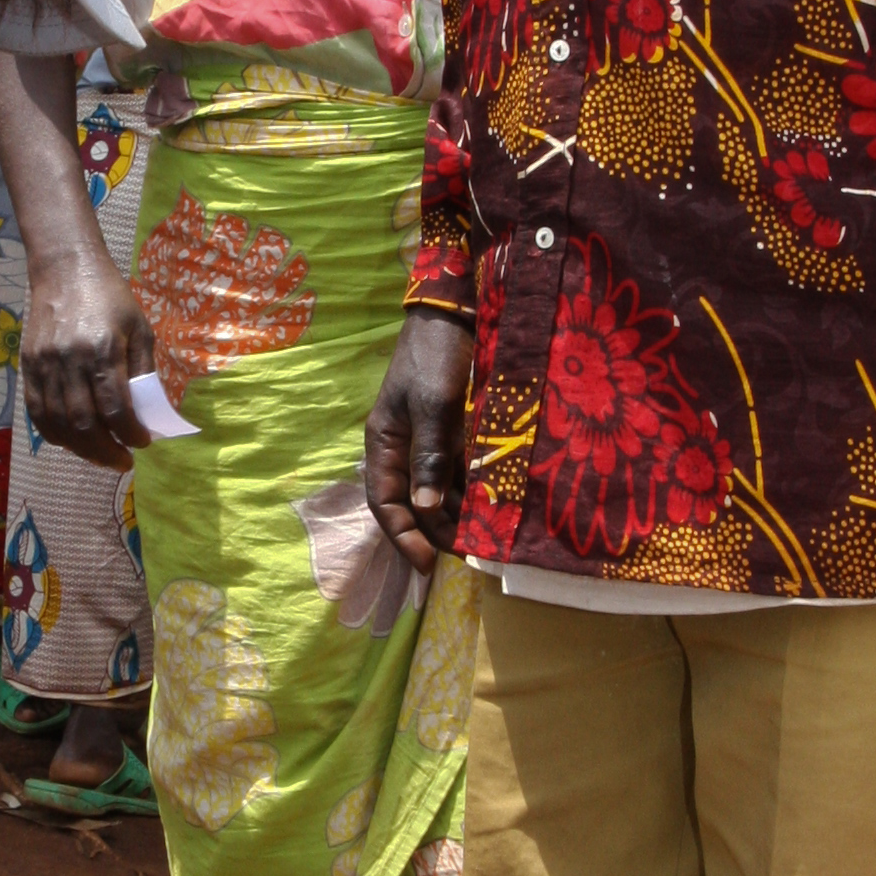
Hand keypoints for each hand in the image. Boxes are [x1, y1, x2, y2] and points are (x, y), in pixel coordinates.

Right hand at [22, 246, 160, 468]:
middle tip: (123, 461)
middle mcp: (69, 360)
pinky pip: (37, 412)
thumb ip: (141, 370)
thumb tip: (145, 414)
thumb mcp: (139, 327)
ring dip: (81, 449)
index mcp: (102, 349)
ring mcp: (44, 365)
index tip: (142, 443)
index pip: (115, 408)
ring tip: (101, 456)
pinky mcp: (27, 366)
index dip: (130, 433)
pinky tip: (73, 442)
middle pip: (84, 424)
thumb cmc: (110, 297)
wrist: (64, 269)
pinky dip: (55, 435)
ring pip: (58, 424)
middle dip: (106, 451)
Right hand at [364, 311, 473, 575]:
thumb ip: (430, 454)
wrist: (456, 312)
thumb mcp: (432, 404)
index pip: (385, 501)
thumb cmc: (436, 355)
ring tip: (480, 537)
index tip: (426, 563)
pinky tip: (490, 506)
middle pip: (412, 502)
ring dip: (454, 514)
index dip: (402, 535)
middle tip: (465, 553)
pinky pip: (457, 472)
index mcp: (384, 442)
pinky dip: (469, 491)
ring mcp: (428, 440)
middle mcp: (403, 447)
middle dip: (434, 531)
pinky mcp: (452, 432)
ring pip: (436, 490)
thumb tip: (425, 508)